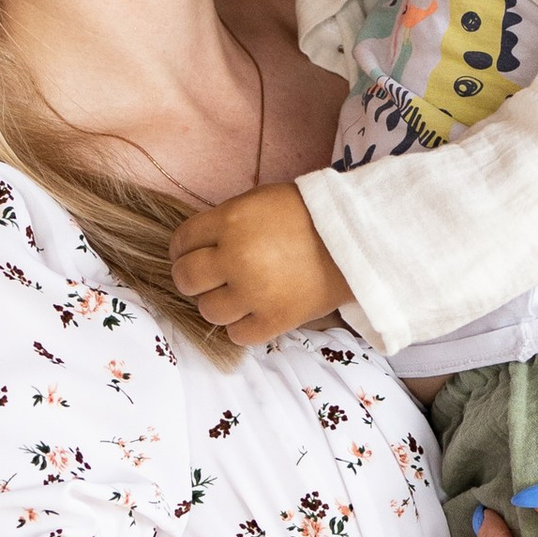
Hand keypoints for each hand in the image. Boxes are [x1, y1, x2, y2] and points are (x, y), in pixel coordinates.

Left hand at [171, 182, 350, 347]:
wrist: (356, 240)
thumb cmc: (307, 215)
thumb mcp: (258, 202)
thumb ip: (225, 223)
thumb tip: (196, 248)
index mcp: (230, 221)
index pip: (182, 241)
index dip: (182, 250)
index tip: (191, 255)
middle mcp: (236, 257)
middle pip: (187, 278)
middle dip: (192, 278)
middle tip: (209, 277)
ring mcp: (254, 292)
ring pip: (208, 310)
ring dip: (218, 303)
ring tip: (237, 295)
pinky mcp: (275, 320)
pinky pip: (237, 334)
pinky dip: (241, 326)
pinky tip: (253, 312)